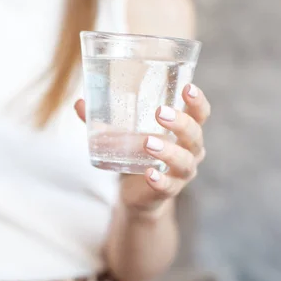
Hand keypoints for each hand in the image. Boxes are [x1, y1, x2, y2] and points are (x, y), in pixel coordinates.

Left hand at [75, 84, 209, 221]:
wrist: (137, 193)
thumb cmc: (137, 153)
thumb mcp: (123, 134)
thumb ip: (103, 120)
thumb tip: (80, 103)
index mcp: (184, 132)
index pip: (200, 113)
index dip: (198, 101)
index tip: (188, 87)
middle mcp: (189, 151)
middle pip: (194, 135)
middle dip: (180, 122)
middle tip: (160, 113)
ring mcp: (181, 173)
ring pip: (184, 162)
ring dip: (168, 151)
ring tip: (148, 143)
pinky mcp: (168, 191)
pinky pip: (169, 187)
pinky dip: (160, 181)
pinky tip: (149, 174)